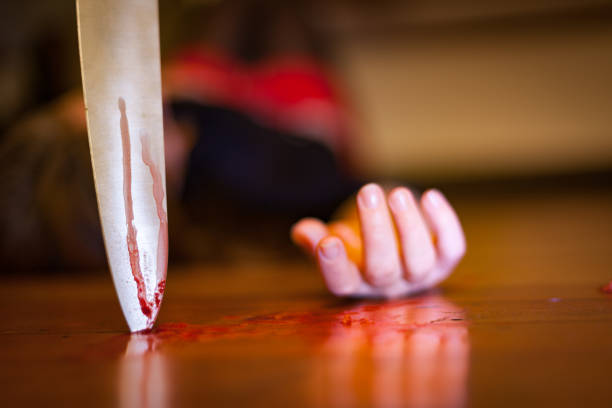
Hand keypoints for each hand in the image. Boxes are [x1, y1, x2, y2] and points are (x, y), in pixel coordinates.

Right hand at [291, 183, 465, 298]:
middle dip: (375, 231)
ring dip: (409, 225)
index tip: (328, 240)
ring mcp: (420, 276)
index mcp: (356, 284)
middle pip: (382, 269)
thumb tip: (302, 231)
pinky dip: (445, 223)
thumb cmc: (358, 246)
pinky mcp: (445, 261)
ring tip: (398, 193)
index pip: (342, 282)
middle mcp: (389, 286)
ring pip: (418, 260)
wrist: (397, 249)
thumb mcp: (333, 243)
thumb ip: (316, 239)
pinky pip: (452, 247)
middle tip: (366, 193)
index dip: (334, 265)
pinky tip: (431, 197)